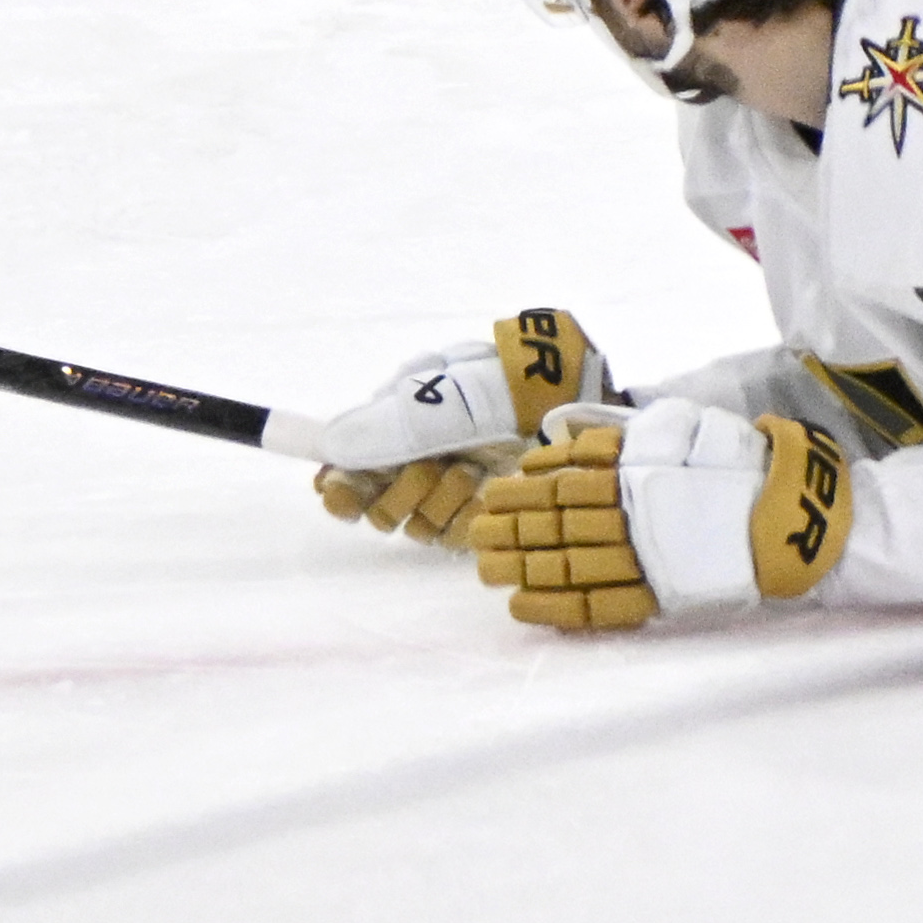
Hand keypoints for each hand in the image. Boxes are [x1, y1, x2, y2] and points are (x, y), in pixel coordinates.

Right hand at [305, 308, 610, 542]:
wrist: (591, 402)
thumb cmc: (521, 386)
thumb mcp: (457, 393)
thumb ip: (398, 420)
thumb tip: (330, 442)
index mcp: (399, 415)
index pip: (347, 459)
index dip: (339, 483)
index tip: (341, 497)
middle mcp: (417, 454)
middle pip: (372, 500)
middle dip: (398, 491)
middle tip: (430, 471)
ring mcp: (450, 487)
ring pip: (410, 523)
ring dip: (436, 501)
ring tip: (470, 474)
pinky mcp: (483, 516)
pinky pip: (450, 536)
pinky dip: (463, 520)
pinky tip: (486, 497)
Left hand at [466, 401, 852, 628]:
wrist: (791, 516)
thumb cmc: (731, 467)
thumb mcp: (673, 429)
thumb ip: (616, 434)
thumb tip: (560, 432)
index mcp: (633, 473)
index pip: (561, 483)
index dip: (521, 491)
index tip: (488, 494)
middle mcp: (633, 516)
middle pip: (556, 523)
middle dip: (511, 530)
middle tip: (475, 536)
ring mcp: (647, 559)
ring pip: (569, 563)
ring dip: (522, 567)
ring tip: (487, 571)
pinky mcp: (663, 595)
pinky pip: (601, 606)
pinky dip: (558, 608)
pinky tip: (522, 607)